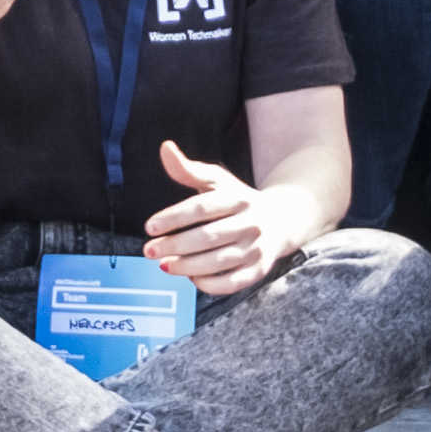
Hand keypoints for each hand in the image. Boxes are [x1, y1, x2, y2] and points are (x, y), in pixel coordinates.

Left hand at [142, 135, 312, 297]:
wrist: (281, 221)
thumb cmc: (237, 200)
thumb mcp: (217, 181)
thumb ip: (188, 169)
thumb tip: (165, 147)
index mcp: (239, 198)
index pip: (202, 208)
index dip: (174, 217)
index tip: (149, 226)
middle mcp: (251, 223)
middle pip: (208, 237)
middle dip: (175, 245)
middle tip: (149, 250)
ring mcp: (256, 249)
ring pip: (218, 262)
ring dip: (186, 266)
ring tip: (163, 265)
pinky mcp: (258, 271)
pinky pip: (231, 283)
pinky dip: (208, 284)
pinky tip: (190, 277)